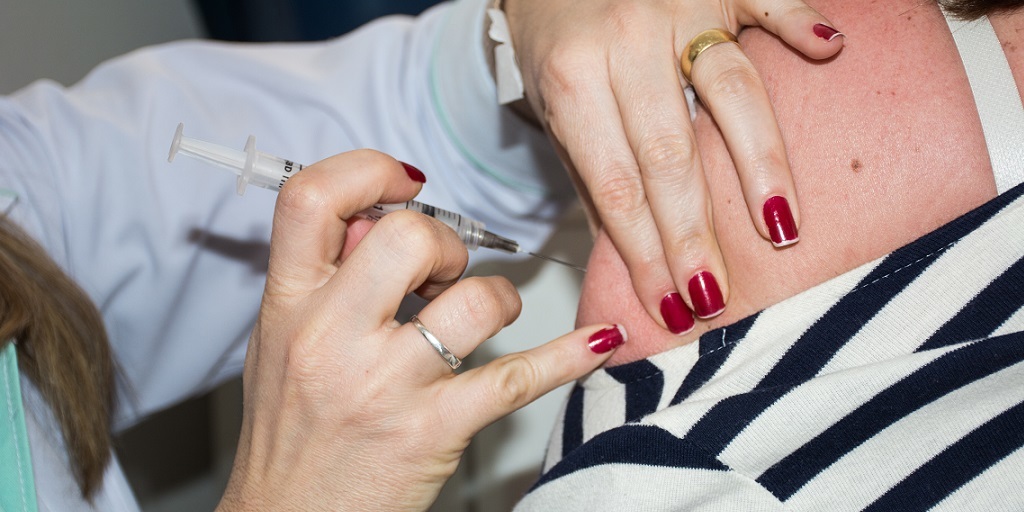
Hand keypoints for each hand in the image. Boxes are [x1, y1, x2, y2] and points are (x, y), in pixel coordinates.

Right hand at [216, 150, 623, 510]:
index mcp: (287, 305)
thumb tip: (379, 219)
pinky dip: (567, 356)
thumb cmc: (290, 437)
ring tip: (489, 315)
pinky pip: (517, 378)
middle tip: (445, 272)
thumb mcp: (280, 343)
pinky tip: (596, 343)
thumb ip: (325, 275)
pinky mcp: (433, 430)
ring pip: (476, 300)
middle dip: (445, 242)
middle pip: (408, 236)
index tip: (404, 181)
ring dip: (498, 297)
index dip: (367, 170)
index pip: (312, 199)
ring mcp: (385, 385)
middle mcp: (331, 337)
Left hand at [502, 0, 843, 332]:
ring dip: (759, 164)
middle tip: (716, 294)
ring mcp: (677, 5)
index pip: (616, 185)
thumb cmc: (557, 41)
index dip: (645, 254)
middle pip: (671, 153)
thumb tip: (630, 260)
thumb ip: (595, 178)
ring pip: (730, 89)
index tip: (670, 306)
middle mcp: (625, 41)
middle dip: (694, 234)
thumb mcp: (556, 110)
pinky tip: (830, 50)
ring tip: (781, 227)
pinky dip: (799, 22)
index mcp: (573, 79)